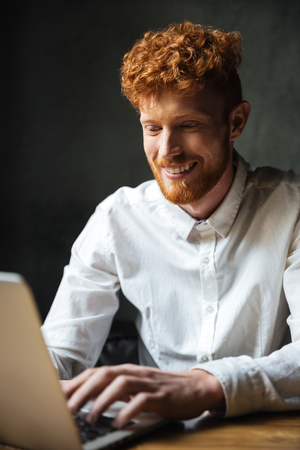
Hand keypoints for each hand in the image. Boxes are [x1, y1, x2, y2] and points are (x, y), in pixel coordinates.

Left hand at [62, 364, 224, 427]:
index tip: (59, 395)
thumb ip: (116, 389)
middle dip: (84, 391)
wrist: (195, 387)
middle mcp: (135, 373)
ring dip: (103, 400)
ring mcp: (148, 383)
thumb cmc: (161, 389)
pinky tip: (119, 423)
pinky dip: (128, 411)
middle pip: (105, 374)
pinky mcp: (161, 396)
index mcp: (127, 370)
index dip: (77, 382)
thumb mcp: (136, 386)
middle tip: (68, 408)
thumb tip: (88, 397)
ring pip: (121, 384)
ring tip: (91, 418)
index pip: (97, 372)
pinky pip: (142, 401)